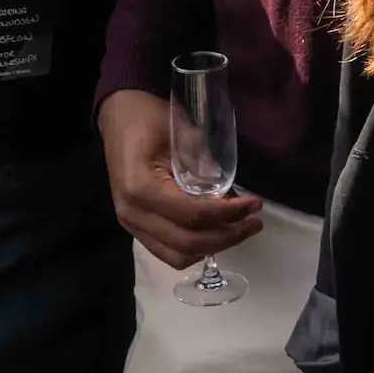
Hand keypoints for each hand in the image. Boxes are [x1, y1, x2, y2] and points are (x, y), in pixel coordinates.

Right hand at [99, 89, 261, 268]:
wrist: (119, 117)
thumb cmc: (149, 119)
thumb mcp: (182, 132)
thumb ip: (205, 165)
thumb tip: (232, 196)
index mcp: (140, 187)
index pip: (192, 215)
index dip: (228, 215)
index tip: (254, 205)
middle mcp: (132, 213)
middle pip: (186, 243)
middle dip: (227, 237)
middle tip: (254, 223)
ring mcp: (130, 224)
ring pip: (177, 256)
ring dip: (212, 247)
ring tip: (239, 229)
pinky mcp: (135, 228)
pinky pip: (167, 252)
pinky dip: (194, 249)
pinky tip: (215, 232)